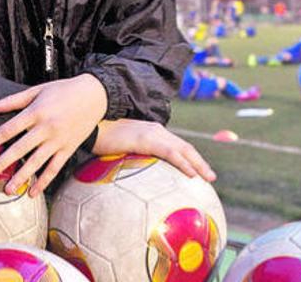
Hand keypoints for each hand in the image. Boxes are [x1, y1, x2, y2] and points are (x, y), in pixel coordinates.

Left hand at [0, 74, 106, 196]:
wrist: (95, 95)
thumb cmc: (63, 90)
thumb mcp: (37, 90)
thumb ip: (12, 100)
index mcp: (35, 112)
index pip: (8, 130)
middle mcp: (46, 128)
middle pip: (19, 149)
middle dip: (1, 163)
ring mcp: (58, 141)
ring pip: (36, 162)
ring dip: (21, 177)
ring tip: (8, 189)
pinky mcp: (68, 149)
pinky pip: (54, 168)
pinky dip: (44, 181)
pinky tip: (33, 192)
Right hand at [93, 119, 215, 181]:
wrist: (90, 123)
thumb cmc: (100, 135)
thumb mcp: (119, 145)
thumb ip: (129, 154)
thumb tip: (131, 171)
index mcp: (151, 131)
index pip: (176, 145)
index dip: (189, 157)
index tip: (198, 170)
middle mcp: (156, 130)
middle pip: (184, 147)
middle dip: (200, 161)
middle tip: (210, 177)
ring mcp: (152, 133)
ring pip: (182, 149)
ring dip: (198, 164)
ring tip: (208, 177)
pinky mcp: (146, 139)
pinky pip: (170, 153)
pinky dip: (183, 163)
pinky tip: (191, 174)